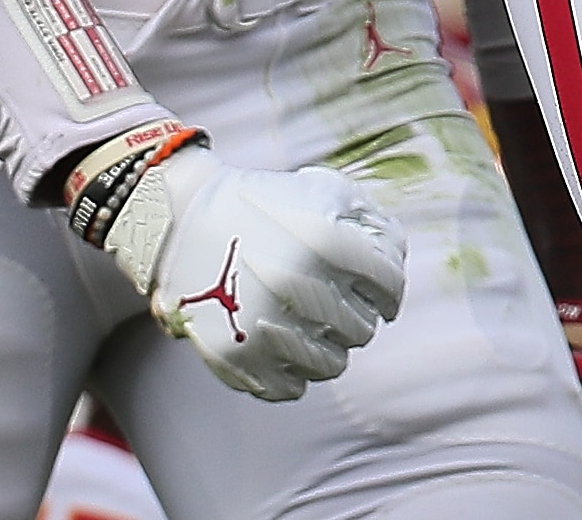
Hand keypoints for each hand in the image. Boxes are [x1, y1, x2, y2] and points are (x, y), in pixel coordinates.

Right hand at [88, 131, 407, 401]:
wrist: (185, 218)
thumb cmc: (266, 203)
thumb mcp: (326, 190)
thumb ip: (373, 224)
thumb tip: (396, 265)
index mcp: (328, 243)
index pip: (389, 287)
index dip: (390, 293)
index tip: (382, 298)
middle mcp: (300, 287)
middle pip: (362, 330)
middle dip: (357, 317)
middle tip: (338, 306)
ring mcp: (267, 326)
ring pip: (332, 366)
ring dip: (330, 347)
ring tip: (314, 328)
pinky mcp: (237, 358)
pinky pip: (289, 390)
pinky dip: (294, 374)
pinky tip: (286, 347)